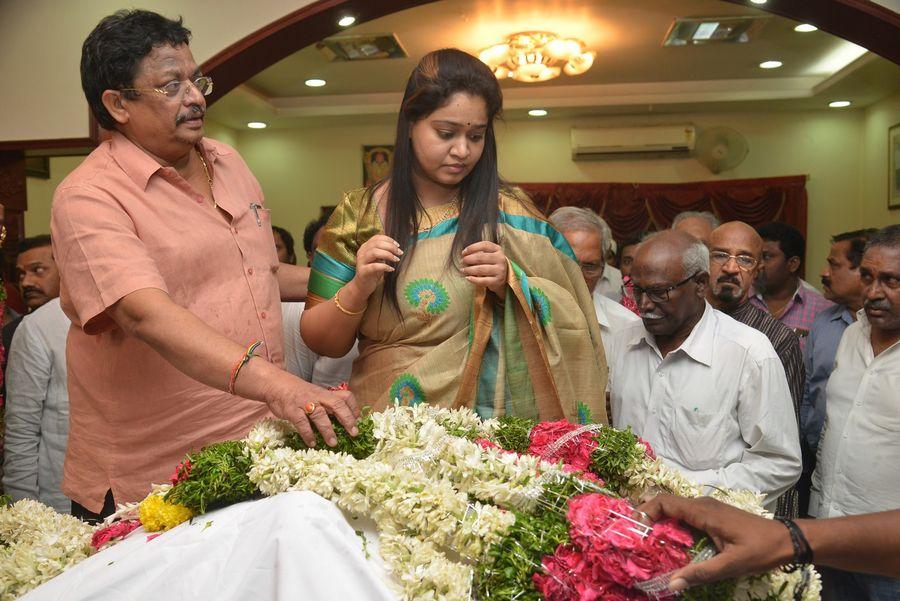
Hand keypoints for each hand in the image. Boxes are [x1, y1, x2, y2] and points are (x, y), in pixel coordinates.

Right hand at [267, 383, 360, 447]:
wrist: (275, 385)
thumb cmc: (298, 393)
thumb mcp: (315, 394)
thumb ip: (327, 404)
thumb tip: (343, 420)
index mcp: (326, 393)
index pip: (345, 396)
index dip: (354, 408)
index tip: (359, 421)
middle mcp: (318, 396)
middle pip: (337, 404)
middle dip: (347, 419)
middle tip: (354, 433)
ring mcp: (305, 402)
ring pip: (320, 415)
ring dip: (327, 430)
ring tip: (333, 443)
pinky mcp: (292, 410)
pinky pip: (301, 422)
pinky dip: (308, 434)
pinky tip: (312, 443)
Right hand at [349, 234, 401, 297]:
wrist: (362, 286)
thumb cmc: (372, 271)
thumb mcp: (378, 259)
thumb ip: (383, 251)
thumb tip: (396, 246)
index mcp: (365, 247)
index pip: (377, 238)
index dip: (389, 240)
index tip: (398, 245)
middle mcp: (361, 252)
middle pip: (377, 244)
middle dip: (391, 247)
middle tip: (399, 253)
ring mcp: (361, 261)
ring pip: (374, 252)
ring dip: (388, 255)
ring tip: (396, 259)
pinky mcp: (363, 271)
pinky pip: (374, 266)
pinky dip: (385, 266)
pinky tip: (391, 269)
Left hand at [461, 241, 507, 295]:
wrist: (503, 276)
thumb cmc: (491, 263)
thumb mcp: (489, 254)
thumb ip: (479, 252)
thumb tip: (464, 254)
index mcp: (497, 249)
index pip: (484, 245)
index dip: (472, 248)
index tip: (463, 252)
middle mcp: (500, 259)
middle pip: (481, 257)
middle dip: (469, 259)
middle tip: (462, 262)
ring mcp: (500, 270)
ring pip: (481, 269)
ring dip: (469, 270)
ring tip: (463, 270)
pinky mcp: (498, 280)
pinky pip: (483, 281)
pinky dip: (474, 279)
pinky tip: (468, 278)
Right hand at [636, 495, 793, 591]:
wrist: (788, 540)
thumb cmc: (761, 549)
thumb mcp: (731, 565)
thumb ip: (701, 573)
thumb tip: (671, 584)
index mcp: (703, 511)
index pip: (665, 501)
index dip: (645, 511)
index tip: (634, 528)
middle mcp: (702, 505)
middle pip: (666, 504)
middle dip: (647, 517)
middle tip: (635, 537)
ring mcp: (708, 509)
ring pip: (675, 510)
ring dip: (660, 522)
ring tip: (648, 543)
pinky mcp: (713, 516)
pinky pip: (686, 516)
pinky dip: (673, 526)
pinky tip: (671, 545)